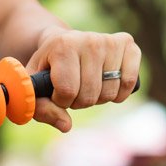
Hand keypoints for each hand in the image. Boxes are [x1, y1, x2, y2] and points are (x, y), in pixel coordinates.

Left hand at [25, 29, 141, 131]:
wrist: (62, 42)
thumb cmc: (48, 67)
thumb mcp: (36, 85)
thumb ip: (41, 108)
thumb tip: (66, 126)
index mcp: (64, 46)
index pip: (68, 91)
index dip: (61, 101)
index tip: (56, 91)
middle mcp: (90, 40)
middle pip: (90, 94)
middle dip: (79, 101)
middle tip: (73, 88)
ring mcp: (111, 42)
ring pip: (110, 92)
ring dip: (98, 98)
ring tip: (88, 85)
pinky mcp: (129, 45)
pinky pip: (129, 83)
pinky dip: (119, 94)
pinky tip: (108, 85)